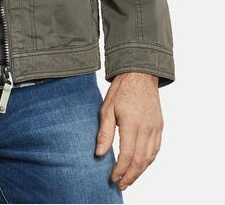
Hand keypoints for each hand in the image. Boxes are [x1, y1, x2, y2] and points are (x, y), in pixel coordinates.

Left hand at [95, 71, 163, 191]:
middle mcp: (146, 129)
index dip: (120, 170)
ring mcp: (155, 128)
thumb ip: (104, 132)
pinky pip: (156, 149)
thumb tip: (99, 154)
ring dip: (140, 171)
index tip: (113, 178)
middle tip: (121, 185)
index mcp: (132, 124)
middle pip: (140, 161)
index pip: (127, 155)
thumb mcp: (107, 108)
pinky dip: (148, 160)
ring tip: (129, 179)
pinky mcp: (159, 126)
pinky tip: (140, 165)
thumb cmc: (121, 90)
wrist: (140, 74)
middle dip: (130, 176)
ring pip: (150, 157)